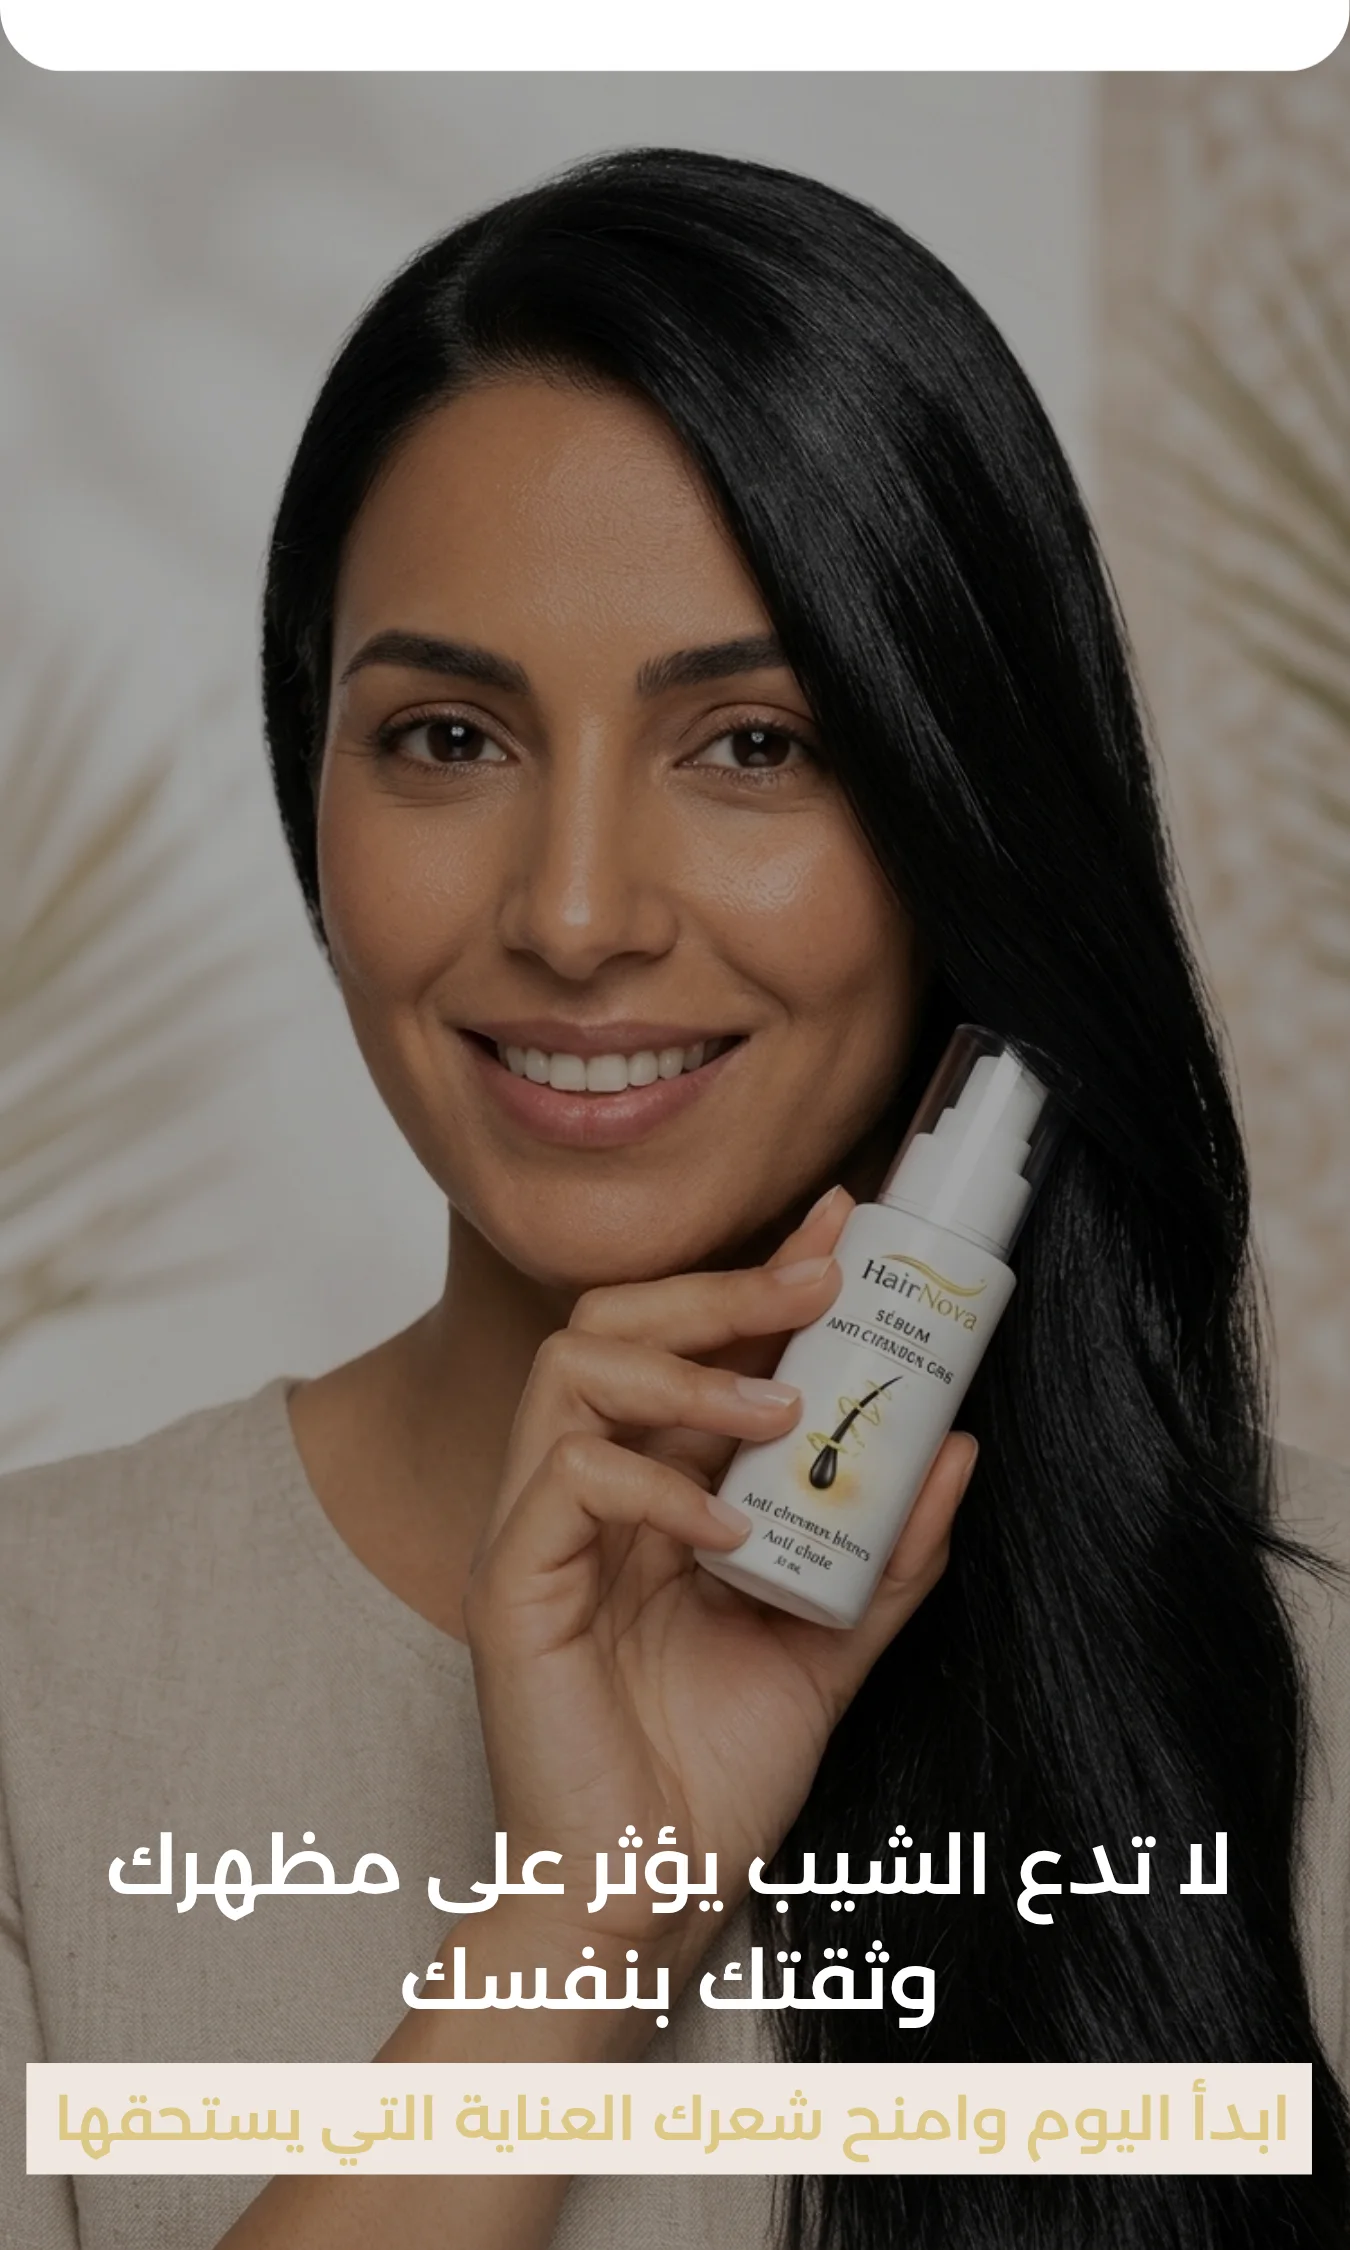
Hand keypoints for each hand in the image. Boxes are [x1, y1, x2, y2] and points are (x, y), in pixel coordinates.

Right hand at [461, 1186, 976, 1966]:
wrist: (645, 1900)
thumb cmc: (708, 1778)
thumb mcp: (829, 1649)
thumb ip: (885, 1556)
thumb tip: (955, 1447)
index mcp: (646, 1495)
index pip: (682, 1343)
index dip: (757, 1272)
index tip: (844, 1225)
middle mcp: (581, 1493)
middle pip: (613, 1322)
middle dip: (722, 1284)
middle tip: (821, 1277)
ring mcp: (538, 1534)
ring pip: (571, 1371)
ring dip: (689, 1372)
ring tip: (781, 1406)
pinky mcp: (513, 1587)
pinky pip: (566, 1482)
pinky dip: (658, 1489)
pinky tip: (732, 1532)